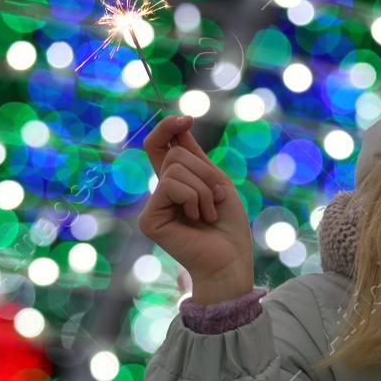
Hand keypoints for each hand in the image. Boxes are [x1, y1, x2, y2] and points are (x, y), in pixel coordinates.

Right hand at [137, 115, 253, 302]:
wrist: (230, 260)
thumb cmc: (229, 228)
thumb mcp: (217, 183)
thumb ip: (196, 158)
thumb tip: (179, 126)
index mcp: (176, 184)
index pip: (160, 147)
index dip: (168, 128)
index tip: (187, 120)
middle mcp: (161, 194)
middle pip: (173, 154)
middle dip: (204, 171)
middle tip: (216, 198)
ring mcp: (153, 206)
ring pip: (175, 169)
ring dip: (203, 189)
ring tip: (208, 213)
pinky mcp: (149, 219)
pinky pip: (171, 186)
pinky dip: (194, 198)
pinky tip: (198, 219)